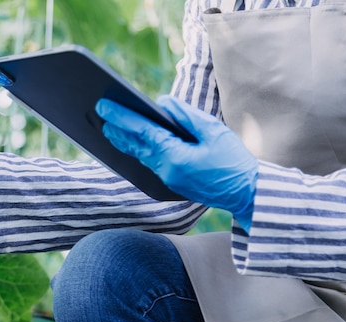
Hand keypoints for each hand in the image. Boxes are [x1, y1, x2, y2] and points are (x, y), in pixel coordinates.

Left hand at [96, 95, 257, 229]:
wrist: (246, 193)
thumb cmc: (234, 161)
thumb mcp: (213, 131)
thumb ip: (186, 116)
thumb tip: (162, 103)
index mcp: (175, 156)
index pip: (142, 132)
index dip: (121, 117)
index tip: (104, 105)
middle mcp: (166, 169)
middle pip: (135, 144)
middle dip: (116, 128)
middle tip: (99, 112)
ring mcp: (167, 178)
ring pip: (140, 155)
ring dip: (124, 140)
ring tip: (108, 127)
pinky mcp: (172, 182)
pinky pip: (149, 163)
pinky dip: (137, 150)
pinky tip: (131, 143)